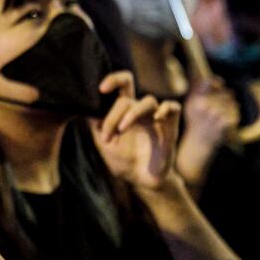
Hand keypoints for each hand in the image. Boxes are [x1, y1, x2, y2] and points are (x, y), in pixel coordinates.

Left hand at [89, 71, 181, 191]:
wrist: (141, 180)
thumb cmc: (122, 160)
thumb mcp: (104, 142)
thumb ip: (96, 124)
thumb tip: (86, 108)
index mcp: (123, 110)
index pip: (121, 85)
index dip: (112, 80)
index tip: (101, 89)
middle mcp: (139, 110)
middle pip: (130, 89)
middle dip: (115, 110)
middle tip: (107, 129)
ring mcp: (155, 116)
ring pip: (147, 100)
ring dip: (132, 114)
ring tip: (121, 131)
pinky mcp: (170, 127)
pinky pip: (172, 107)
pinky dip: (166, 108)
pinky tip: (157, 118)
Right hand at [182, 78, 239, 150]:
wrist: (199, 142)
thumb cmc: (195, 121)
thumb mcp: (190, 105)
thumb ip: (198, 90)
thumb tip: (212, 78)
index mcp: (196, 100)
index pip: (209, 82)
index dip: (217, 82)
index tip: (220, 84)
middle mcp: (204, 106)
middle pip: (225, 92)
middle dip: (228, 96)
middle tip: (225, 103)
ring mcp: (215, 115)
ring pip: (232, 103)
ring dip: (232, 106)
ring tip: (226, 113)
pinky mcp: (224, 123)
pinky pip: (235, 113)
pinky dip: (234, 116)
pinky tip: (228, 121)